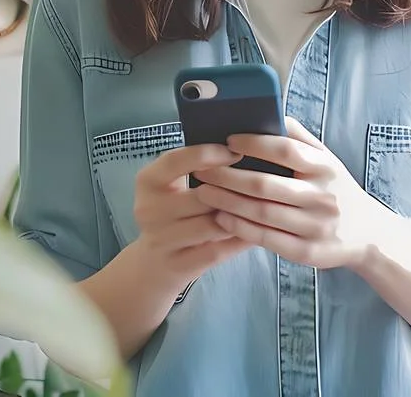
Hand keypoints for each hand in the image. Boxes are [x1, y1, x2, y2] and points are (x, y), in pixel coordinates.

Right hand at [130, 143, 252, 291]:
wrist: (153, 263)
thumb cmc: (173, 213)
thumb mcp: (172, 184)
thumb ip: (196, 166)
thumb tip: (242, 146)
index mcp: (147, 181)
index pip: (176, 160)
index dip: (208, 154)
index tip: (236, 152)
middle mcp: (149, 210)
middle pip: (202, 195)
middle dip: (234, 190)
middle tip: (261, 183)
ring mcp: (161, 240)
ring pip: (214, 225)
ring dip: (241, 216)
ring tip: (263, 206)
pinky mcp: (178, 265)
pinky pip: (218, 250)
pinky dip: (240, 239)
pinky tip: (258, 230)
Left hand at [192, 117, 390, 270]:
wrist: (368, 234)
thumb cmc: (337, 189)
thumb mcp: (327, 160)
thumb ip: (299, 137)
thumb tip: (270, 111)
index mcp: (326, 168)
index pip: (285, 150)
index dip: (254, 143)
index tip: (227, 140)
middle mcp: (322, 197)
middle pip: (266, 185)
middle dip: (228, 176)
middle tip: (202, 169)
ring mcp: (315, 227)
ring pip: (261, 213)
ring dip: (227, 201)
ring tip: (203, 191)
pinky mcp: (307, 252)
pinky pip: (266, 238)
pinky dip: (239, 227)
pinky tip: (220, 216)